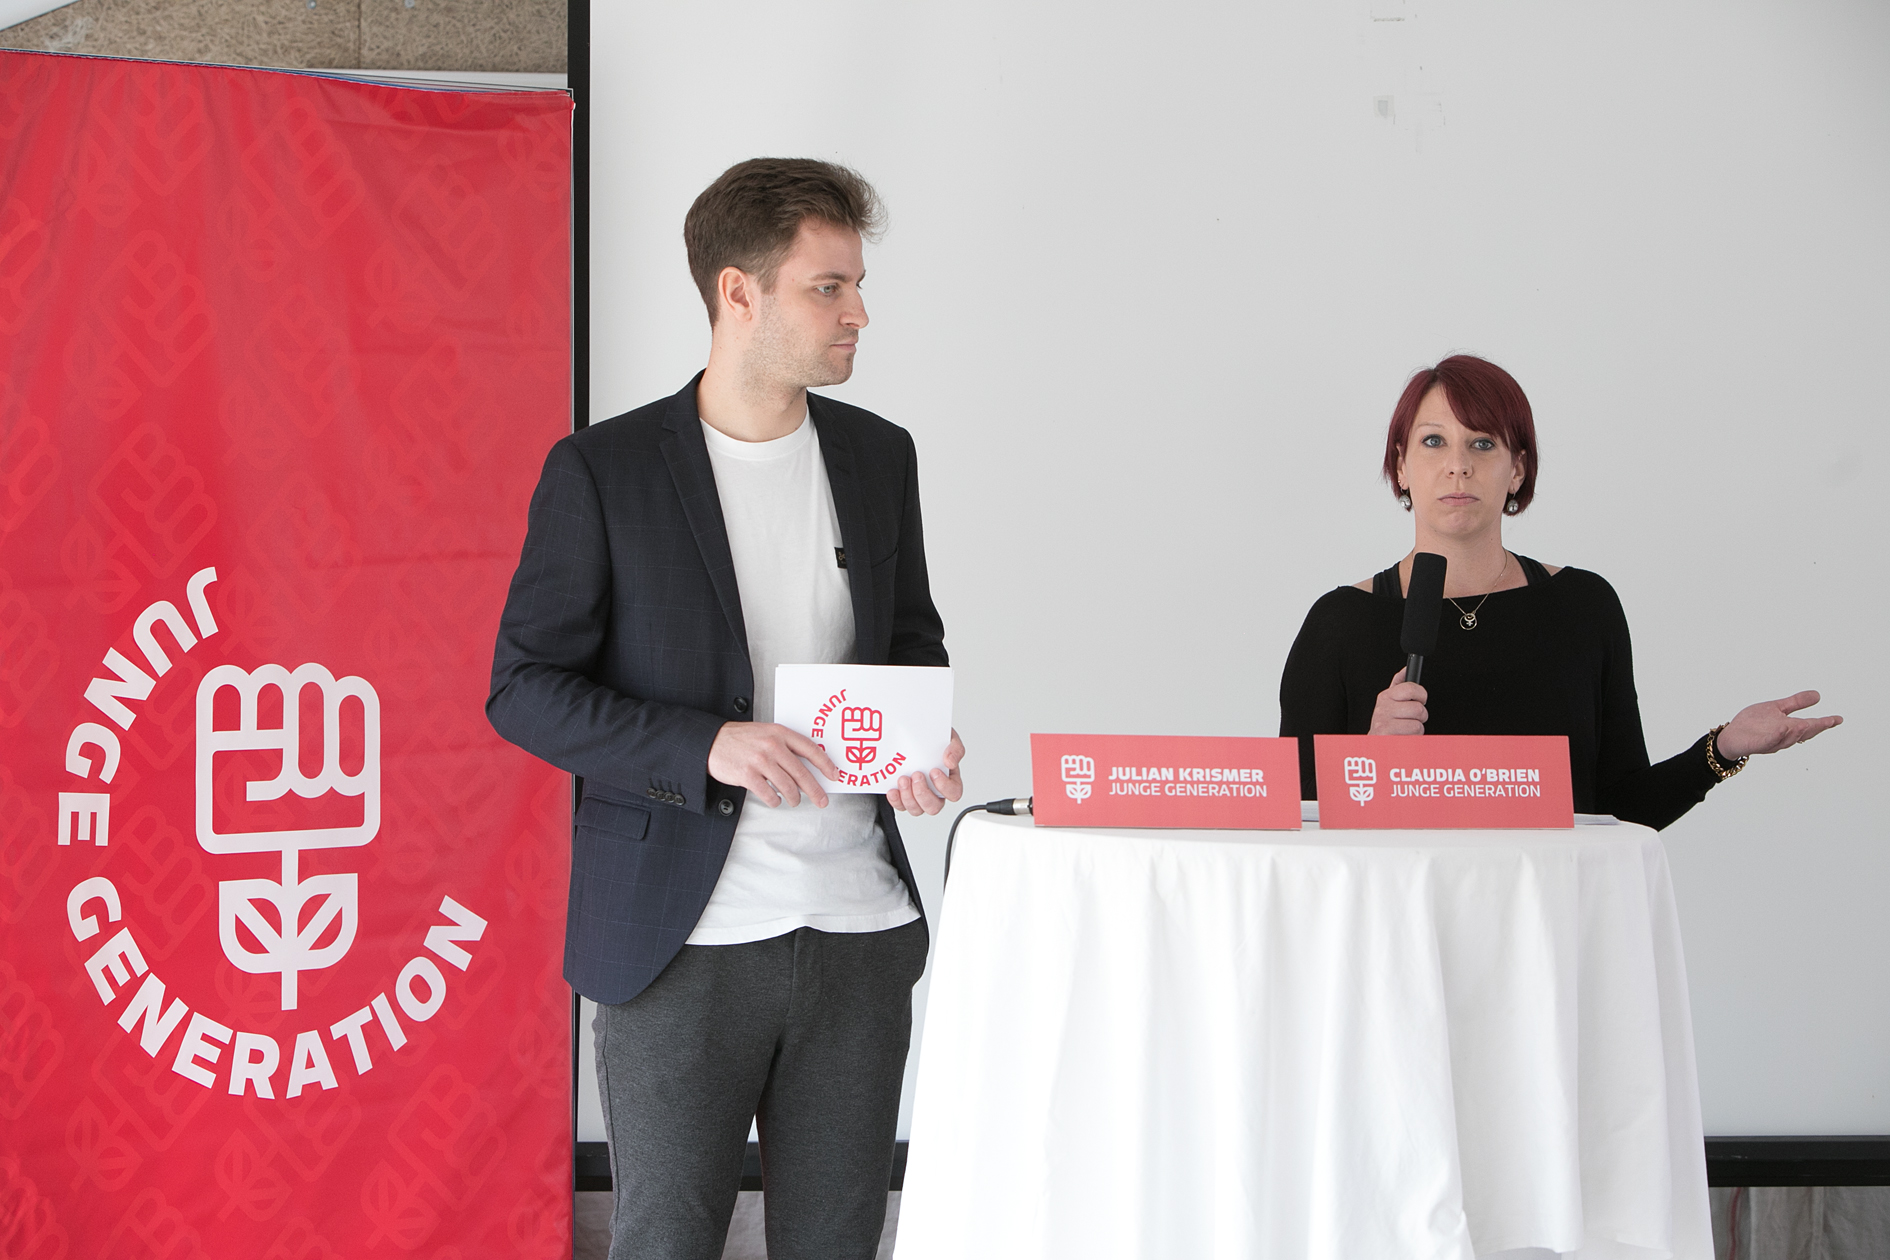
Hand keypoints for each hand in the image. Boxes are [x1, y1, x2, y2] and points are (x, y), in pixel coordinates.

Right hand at [708, 722, 835, 808]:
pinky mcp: (748, 775)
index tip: (834, 775)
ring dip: (794, 798)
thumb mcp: (766, 733)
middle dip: (815, 790)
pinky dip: (775, 800)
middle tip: (821, 800)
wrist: (712, 742)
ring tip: (794, 801)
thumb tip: (806, 767)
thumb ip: (785, 745)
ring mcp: (760, 761)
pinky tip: (775, 799)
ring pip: (787, 787)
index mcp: (779, 733)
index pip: (810, 749)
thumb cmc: (740, 739)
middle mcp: (772, 746)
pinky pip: (769, 795)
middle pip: (801, 773)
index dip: (825, 764)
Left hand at [886, 728, 964, 816]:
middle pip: (934, 807)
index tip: (934, 771)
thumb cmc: (933, 741)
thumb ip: (955, 748)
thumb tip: (950, 761)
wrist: (913, 735)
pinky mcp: (903, 797)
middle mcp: (935, 791)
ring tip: (903, 779)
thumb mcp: (949, 739)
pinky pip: (900, 806)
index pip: (953, 793)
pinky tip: (893, 790)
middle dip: (923, 793)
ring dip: (908, 796)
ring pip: (916, 810)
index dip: (944, 786)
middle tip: (916, 775)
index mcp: (949, 780)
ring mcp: (918, 796)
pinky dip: (896, 800)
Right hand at [1368, 667, 1427, 736]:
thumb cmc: (1388, 721)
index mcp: (1386, 696)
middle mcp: (1383, 708)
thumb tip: (1405, 669)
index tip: (1420, 700)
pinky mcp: (1388, 736)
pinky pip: (1413, 735)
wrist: (1376, 742)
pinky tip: (1405, 735)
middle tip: (1412, 718)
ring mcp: (1384, 722)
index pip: (1410, 688)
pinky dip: (1413, 737)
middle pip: (1418, 708)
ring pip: (1417, 724)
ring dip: (1417, 728)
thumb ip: (1399, 683)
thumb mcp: (1391, 700)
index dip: (1421, 695)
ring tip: (1407, 728)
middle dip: (1421, 716)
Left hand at [1713, 690, 1842, 760]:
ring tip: (1807, 724)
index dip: (1825, 723)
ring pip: (1788, 739)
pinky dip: (1777, 736)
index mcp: (1789, 727)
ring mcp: (1771, 741)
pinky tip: (1783, 728)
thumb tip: (1818, 695)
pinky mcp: (1758, 744)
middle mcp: (1783, 736)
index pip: (1810, 725)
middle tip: (1830, 722)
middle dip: (1816, 728)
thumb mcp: (1777, 708)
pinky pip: (1769, 741)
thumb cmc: (1754, 723)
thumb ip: (1796, 703)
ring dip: (1798, 732)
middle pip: (1803, 733)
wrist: (1731, 735)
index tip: (1838, 719)